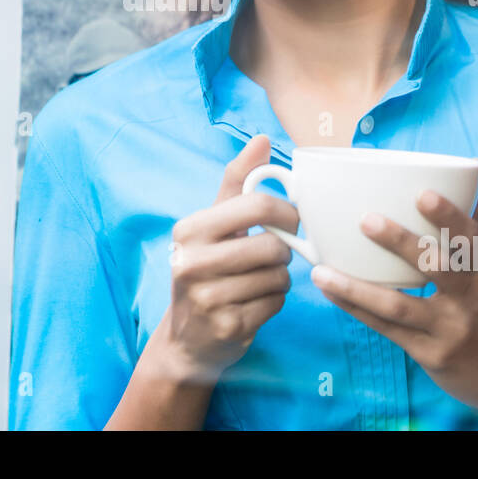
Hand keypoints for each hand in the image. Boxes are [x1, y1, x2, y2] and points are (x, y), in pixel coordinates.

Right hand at [159, 135, 298, 384]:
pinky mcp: (227, 327)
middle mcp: (191, 262)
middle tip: (272, 256)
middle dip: (282, 252)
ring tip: (258, 281)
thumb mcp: (214, 223)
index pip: (258, 205)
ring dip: (279, 279)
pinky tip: (253, 304)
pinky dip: (273, 303)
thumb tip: (263, 139)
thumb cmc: (206, 269)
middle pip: (273, 245)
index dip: (287, 212)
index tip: (291, 221)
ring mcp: (208, 298)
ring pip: (279, 276)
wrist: (187, 339)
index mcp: (190, 229)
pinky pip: (276, 304)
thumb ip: (238, 181)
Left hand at [311, 175, 477, 417]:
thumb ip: (470, 226)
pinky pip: (387, 329)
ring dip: (357, 288)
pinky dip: (357, 309)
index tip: (421, 194)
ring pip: (400, 305)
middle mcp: (470, 298)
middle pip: (437, 267)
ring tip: (321, 271)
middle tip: (366, 220)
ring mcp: (449, 329)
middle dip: (402, 243)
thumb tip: (472, 176)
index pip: (468, 238)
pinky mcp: (430, 354)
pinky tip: (331, 293)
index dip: (447, 217)